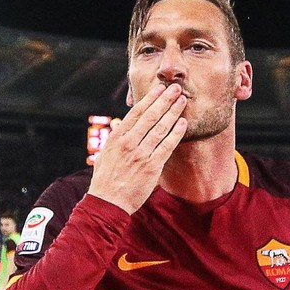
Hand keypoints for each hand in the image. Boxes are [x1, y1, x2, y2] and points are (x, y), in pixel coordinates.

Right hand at [87, 82, 188, 213]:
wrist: (108, 202)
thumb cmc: (106, 178)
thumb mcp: (106, 153)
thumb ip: (116, 138)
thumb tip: (121, 124)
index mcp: (117, 137)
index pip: (136, 113)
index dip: (150, 99)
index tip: (160, 89)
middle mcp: (129, 143)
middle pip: (150, 116)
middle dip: (165, 100)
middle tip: (176, 88)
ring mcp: (141, 154)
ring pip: (160, 128)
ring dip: (173, 112)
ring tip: (182, 100)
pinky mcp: (152, 167)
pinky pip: (166, 146)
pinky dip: (176, 134)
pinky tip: (183, 123)